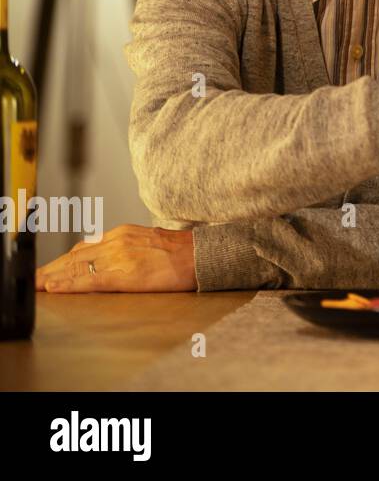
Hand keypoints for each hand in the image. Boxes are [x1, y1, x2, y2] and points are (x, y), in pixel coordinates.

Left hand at [35, 224, 195, 291]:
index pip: (84, 248)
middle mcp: (117, 241)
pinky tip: (54, 289)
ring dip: (52, 277)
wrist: (201, 255)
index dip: (63, 261)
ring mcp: (119, 256)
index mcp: (123, 234)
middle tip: (33, 279)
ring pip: (76, 267)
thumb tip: (111, 257)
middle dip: (51, 269)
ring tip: (35, 285)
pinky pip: (90, 280)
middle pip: (75, 257)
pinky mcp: (124, 274)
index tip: (48, 271)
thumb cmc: (181, 252)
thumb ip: (127, 247)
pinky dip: (69, 285)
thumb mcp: (149, 241)